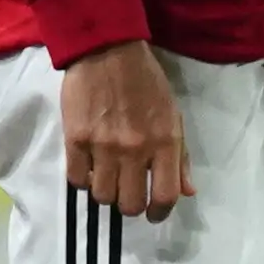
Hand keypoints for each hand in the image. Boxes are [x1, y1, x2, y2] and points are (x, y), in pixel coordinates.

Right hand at [61, 41, 187, 219]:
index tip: (153, 213)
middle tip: (127, 192)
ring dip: (105, 192)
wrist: (107, 49)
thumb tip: (187, 192)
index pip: (165, 196)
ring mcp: (103, 146)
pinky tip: (88, 166)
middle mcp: (135, 149)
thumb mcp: (173, 115)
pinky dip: (82, 179)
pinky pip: (76, 179)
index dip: (159, 213)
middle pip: (130, 205)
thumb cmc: (146, 81)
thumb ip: (180, 156)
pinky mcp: (75, 139)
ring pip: (102, 197)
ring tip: (106, 177)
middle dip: (130, 205)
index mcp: (165, 142)